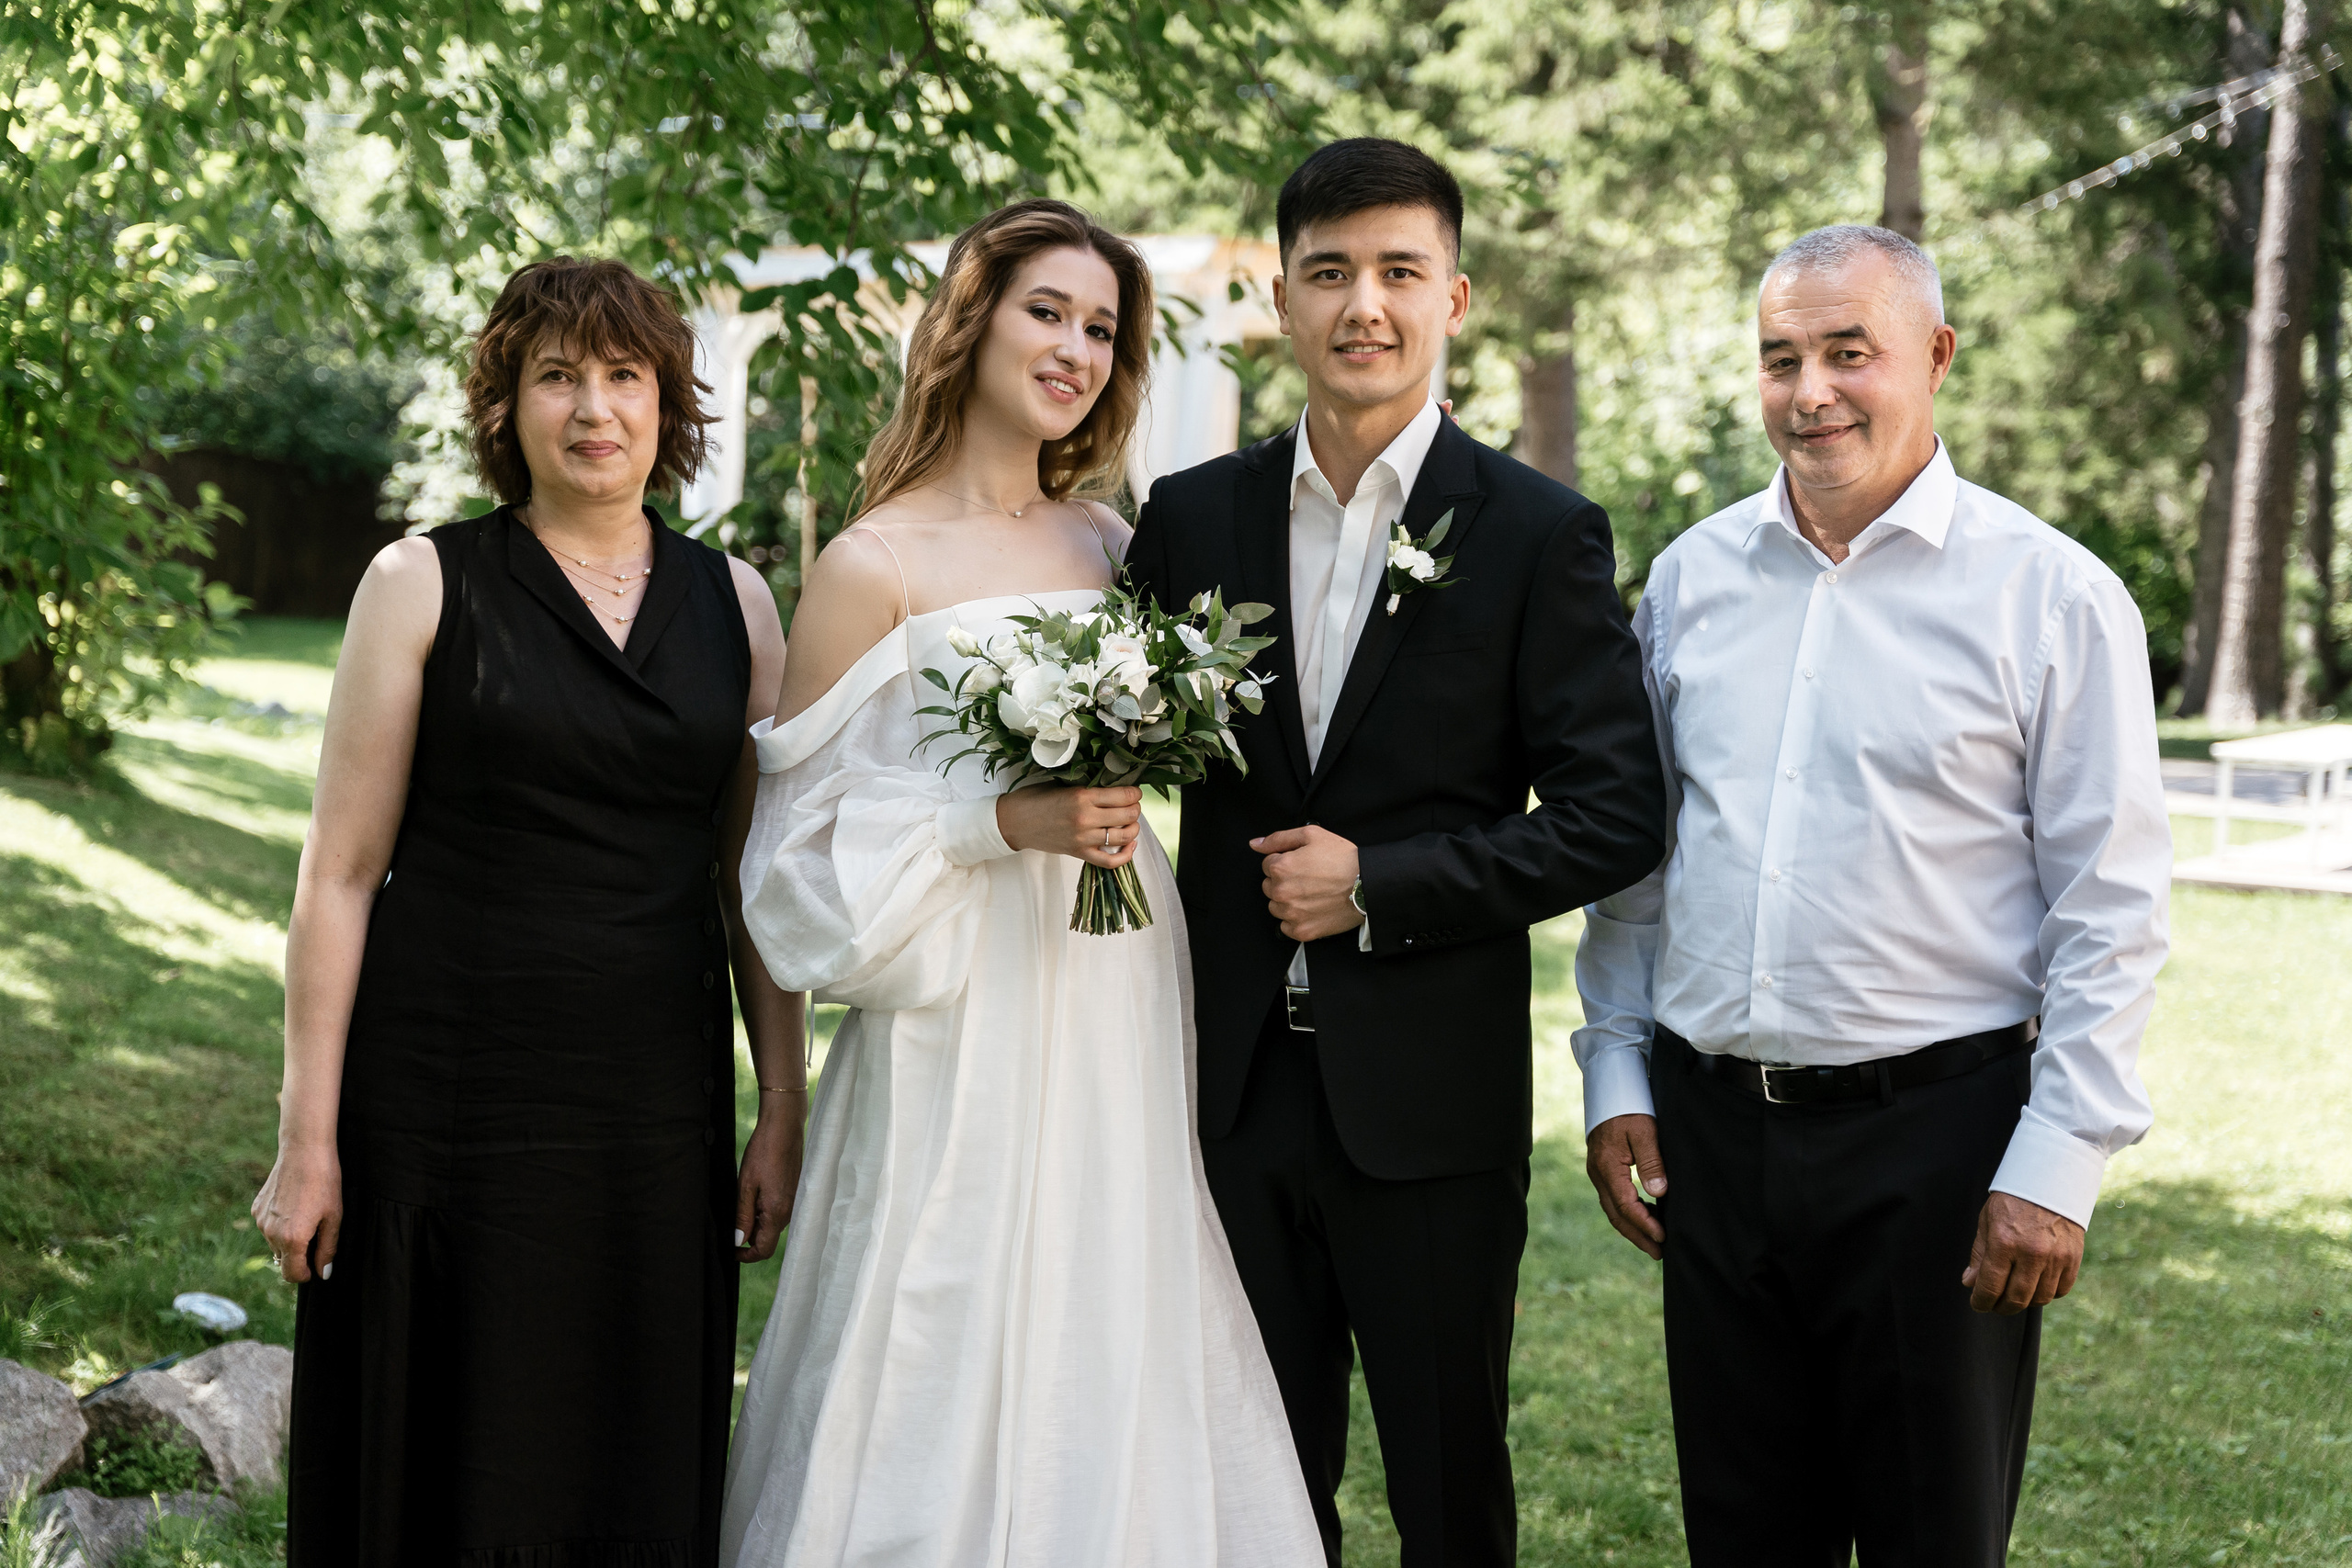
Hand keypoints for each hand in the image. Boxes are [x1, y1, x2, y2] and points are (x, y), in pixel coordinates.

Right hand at [253, 1141, 341, 1284]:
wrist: (304, 1152)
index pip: (292, 1274)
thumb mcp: (333, 1218)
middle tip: (317, 1237)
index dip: (305, 1275)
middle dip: (299, 1257)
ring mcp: (261, 1220)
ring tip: (307, 1216)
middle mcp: (271, 1234)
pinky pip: (268, 1226)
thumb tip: (323, 1273)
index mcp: (292, 1239)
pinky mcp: (257, 1208)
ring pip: (275, 1243)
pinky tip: (294, 1206)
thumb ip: (327, 1249)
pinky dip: (279, 1224)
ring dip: (289, 1240)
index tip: (315, 1268)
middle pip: (283, 1260)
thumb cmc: (325, 1184)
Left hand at [735, 1097, 806, 1261]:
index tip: (730, 1249)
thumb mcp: (746, 1185)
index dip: (746, 1256)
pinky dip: (763, 1210)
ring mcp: (793, 1202)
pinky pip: (777, 1211)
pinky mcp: (793, 1193)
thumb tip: (738, 1240)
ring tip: (742, 1199)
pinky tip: (754, 1190)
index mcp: (776, 1213)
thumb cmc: (764, 1152)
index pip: (764, 1250)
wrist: (784, 1128)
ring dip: (755, 1221)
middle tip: (730, 1219)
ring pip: (771, 1224)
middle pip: (767, 1238)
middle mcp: (789, 1212)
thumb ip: (742, 1216)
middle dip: (747, 1236)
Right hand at [997, 785, 1142, 868]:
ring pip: (1123, 836)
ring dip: (1133, 828)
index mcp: (1082, 796)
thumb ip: (1088, 786)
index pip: (1123, 795)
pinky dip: (1125, 855)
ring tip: (1131, 822)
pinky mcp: (1078, 853)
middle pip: (1127, 815)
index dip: (1134, 792)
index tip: (1134, 791)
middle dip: (1135, 808)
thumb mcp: (1062, 784)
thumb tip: (1114, 785)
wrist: (1014, 821)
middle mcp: (1085, 818)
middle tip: (1132, 805)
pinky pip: (1110, 861)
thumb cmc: (1035, 798)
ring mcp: (1083, 839)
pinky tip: (1130, 845)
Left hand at [1251, 825, 1361, 940]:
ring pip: (1276, 907)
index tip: (1302, 864)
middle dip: (1283, 881)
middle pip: (1269, 886)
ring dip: (1287, 901)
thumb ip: (1279, 838)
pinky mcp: (1302, 931)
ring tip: (1311, 894)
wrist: (1368, 885)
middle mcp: (1281, 892)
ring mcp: (1291, 914)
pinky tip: (1311, 909)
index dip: (1284, 862)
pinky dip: (1295, 920)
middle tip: (1308, 878)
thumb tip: (1255, 844)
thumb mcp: (1312, 835)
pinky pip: (1286, 927)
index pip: (1267, 865)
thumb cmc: (1343, 859)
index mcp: (1281, 868)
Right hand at [1585, 1113, 1666, 1259]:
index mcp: (1607, 1167)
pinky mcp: (1602, 1169)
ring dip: (1633, 1227)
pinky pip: (1614, 1198)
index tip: (1663, 1237)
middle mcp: (1598, 1174)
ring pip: (1613, 1209)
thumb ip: (1651, 1163)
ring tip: (1655, 1240)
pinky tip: (1647, 1214)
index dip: (1645, 1224)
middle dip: (1637, 1236)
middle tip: (1658, 1253)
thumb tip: (1659, 1193)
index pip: (1626, 1206)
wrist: (1610, 1090)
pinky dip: (1629, 1212)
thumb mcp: (1645, 1132)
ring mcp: (1598, 1172)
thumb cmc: (1629, 1108)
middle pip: (1616, 1215)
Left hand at [1962, 1191, 2083, 1313]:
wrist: (2050, 1181)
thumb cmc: (2013, 1201)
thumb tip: (1970, 1283)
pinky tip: (2036, 1286)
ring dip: (2025, 1303)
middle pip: (2016, 1299)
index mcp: (2004, 1243)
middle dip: (2001, 1307)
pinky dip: (2047, 1294)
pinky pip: (2061, 1290)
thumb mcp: (1987, 1221)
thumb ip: (1979, 1255)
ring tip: (2015, 1295)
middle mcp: (2031, 1253)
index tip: (1978, 1304)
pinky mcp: (2073, 1258)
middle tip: (1995, 1306)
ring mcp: (2055, 1258)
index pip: (1990, 1286)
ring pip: (2039, 1299)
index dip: (1981, 1301)